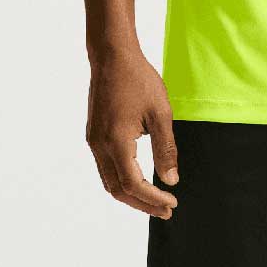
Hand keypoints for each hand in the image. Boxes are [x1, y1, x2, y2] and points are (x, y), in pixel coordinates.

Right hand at [86, 48, 179, 218]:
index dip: (153, 198)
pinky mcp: (94, 135)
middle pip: (117, 190)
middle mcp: (99, 145)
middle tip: (166, 210)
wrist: (112, 56)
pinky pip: (105, 167)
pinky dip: (122, 180)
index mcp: (116, 142)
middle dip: (142, 204)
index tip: (172, 202)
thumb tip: (170, 180)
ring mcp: (93, 141)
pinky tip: (140, 179)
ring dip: (131, 194)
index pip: (133, 184)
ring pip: (108, 181)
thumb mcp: (161, 114)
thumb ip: (166, 149)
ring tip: (155, 200)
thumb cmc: (138, 80)